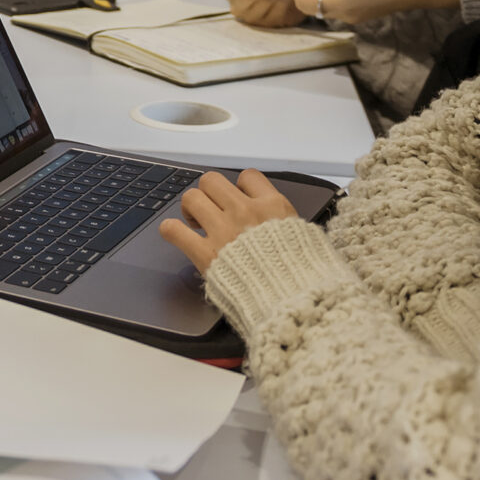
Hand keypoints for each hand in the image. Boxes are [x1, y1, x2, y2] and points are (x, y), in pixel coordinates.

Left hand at [159, 168, 301, 272]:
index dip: (240, 187)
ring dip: (190, 208)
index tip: (238, 199)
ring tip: (195, 222)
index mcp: (273, 207)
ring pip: (191, 197)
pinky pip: (174, 230)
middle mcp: (245, 213)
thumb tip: (283, 221)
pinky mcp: (206, 255)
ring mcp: (223, 231)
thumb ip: (289, 225)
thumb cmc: (303, 276)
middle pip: (212, 181)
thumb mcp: (308, 240)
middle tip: (210, 208)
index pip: (247, 177)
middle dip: (208, 193)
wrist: (293, 303)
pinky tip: (176, 235)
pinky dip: (171, 231)